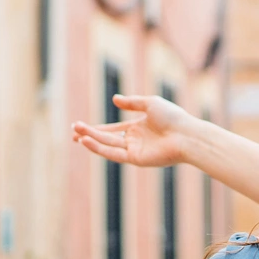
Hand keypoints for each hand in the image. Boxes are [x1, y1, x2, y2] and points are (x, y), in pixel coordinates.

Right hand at [72, 93, 196, 168]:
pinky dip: (99, 148)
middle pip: (107, 138)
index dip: (96, 129)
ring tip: (75, 135)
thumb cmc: (173, 117)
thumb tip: (114, 99)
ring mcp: (135, 150)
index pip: (112, 129)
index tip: (80, 127)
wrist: (186, 134)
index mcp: (138, 128)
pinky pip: (113, 153)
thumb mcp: (150, 104)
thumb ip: (132, 102)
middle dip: (89, 135)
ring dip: (91, 140)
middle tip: (72, 131)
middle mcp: (135, 141)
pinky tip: (86, 141)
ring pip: (108, 145)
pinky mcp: (136, 159)